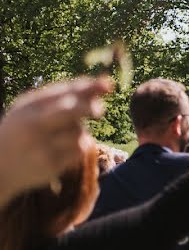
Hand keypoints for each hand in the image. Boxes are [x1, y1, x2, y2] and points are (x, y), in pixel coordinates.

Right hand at [0, 77, 112, 198]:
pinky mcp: (51, 165)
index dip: (88, 87)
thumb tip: (102, 84)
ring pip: (79, 132)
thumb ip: (61, 96)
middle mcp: (33, 126)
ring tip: (60, 136)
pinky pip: (79, 151)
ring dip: (79, 131)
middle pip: (70, 111)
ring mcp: (42, 147)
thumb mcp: (30, 109)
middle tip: (100, 111)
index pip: (62, 93)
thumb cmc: (21, 131)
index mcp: (28, 108)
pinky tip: (61, 150)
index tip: (107, 84)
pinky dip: (77, 147)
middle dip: (89, 107)